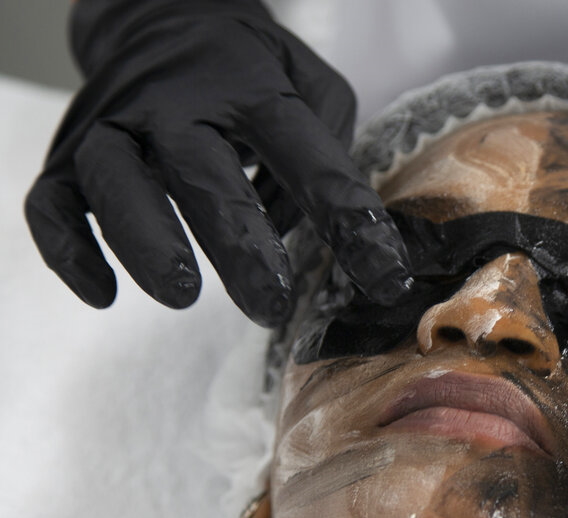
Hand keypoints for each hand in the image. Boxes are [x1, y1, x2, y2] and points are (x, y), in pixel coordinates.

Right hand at [25, 0, 411, 326]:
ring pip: (115, 182)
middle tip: (269, 304)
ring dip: (146, 242)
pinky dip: (69, 252)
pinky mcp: (66, 154)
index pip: (306, 156)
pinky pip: (49, 204)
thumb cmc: (250, 71)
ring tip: (182, 295)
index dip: (347, 217)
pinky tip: (103, 294)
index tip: (382, 275)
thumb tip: (313, 234)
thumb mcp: (311, 87)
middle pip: (203, 173)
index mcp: (252, 89)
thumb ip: (327, 154)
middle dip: (238, 245)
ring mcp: (114, 125)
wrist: (161, 18)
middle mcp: (176, 103)